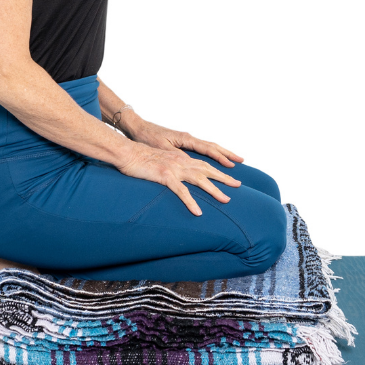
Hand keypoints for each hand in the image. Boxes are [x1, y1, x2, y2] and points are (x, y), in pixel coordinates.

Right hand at [116, 146, 242, 216]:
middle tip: (238, 185)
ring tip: (226, 200)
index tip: (230, 175)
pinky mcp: (165, 176)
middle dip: (224, 177)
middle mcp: (180, 161)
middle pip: (207, 169)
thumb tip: (178, 178)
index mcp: (180, 157)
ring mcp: (174, 168)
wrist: (126, 152)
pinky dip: (191, 202)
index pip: (204, 163)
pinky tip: (198, 212)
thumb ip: (171, 167)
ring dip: (214, 190)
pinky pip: (181, 191)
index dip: (218, 169)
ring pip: (199, 179)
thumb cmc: (139, 158)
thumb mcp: (160, 161)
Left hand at [122, 115, 243, 167]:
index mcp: (186, 139)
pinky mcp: (181, 143)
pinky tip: (215, 159)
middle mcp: (188, 138)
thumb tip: (191, 164)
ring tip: (233, 161)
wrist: (137, 128)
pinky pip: (201, 149)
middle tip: (241, 161)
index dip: (220, 157)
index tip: (231, 165)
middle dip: (227, 154)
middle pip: (212, 147)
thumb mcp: (162, 148)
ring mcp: (186, 140)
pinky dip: (211, 153)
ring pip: (208, 147)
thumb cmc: (147, 137)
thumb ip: (177, 155)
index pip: (208, 149)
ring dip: (221, 154)